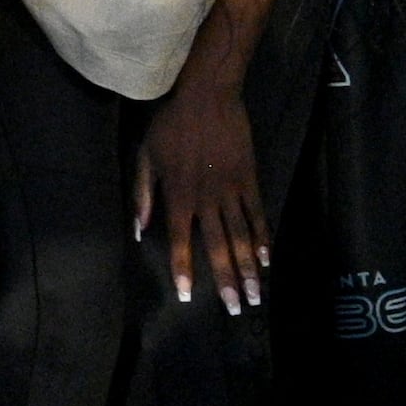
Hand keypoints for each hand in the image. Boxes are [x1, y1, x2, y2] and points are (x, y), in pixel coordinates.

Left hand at [136, 79, 266, 313]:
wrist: (207, 97)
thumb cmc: (169, 126)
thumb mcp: (145, 156)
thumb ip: (142, 194)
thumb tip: (138, 229)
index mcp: (177, 195)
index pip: (179, 240)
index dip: (184, 268)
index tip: (189, 296)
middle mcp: (205, 199)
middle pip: (217, 246)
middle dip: (228, 281)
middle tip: (237, 308)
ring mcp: (231, 190)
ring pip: (242, 236)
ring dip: (250, 268)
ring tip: (259, 294)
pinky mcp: (250, 179)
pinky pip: (258, 214)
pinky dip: (264, 237)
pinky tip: (268, 259)